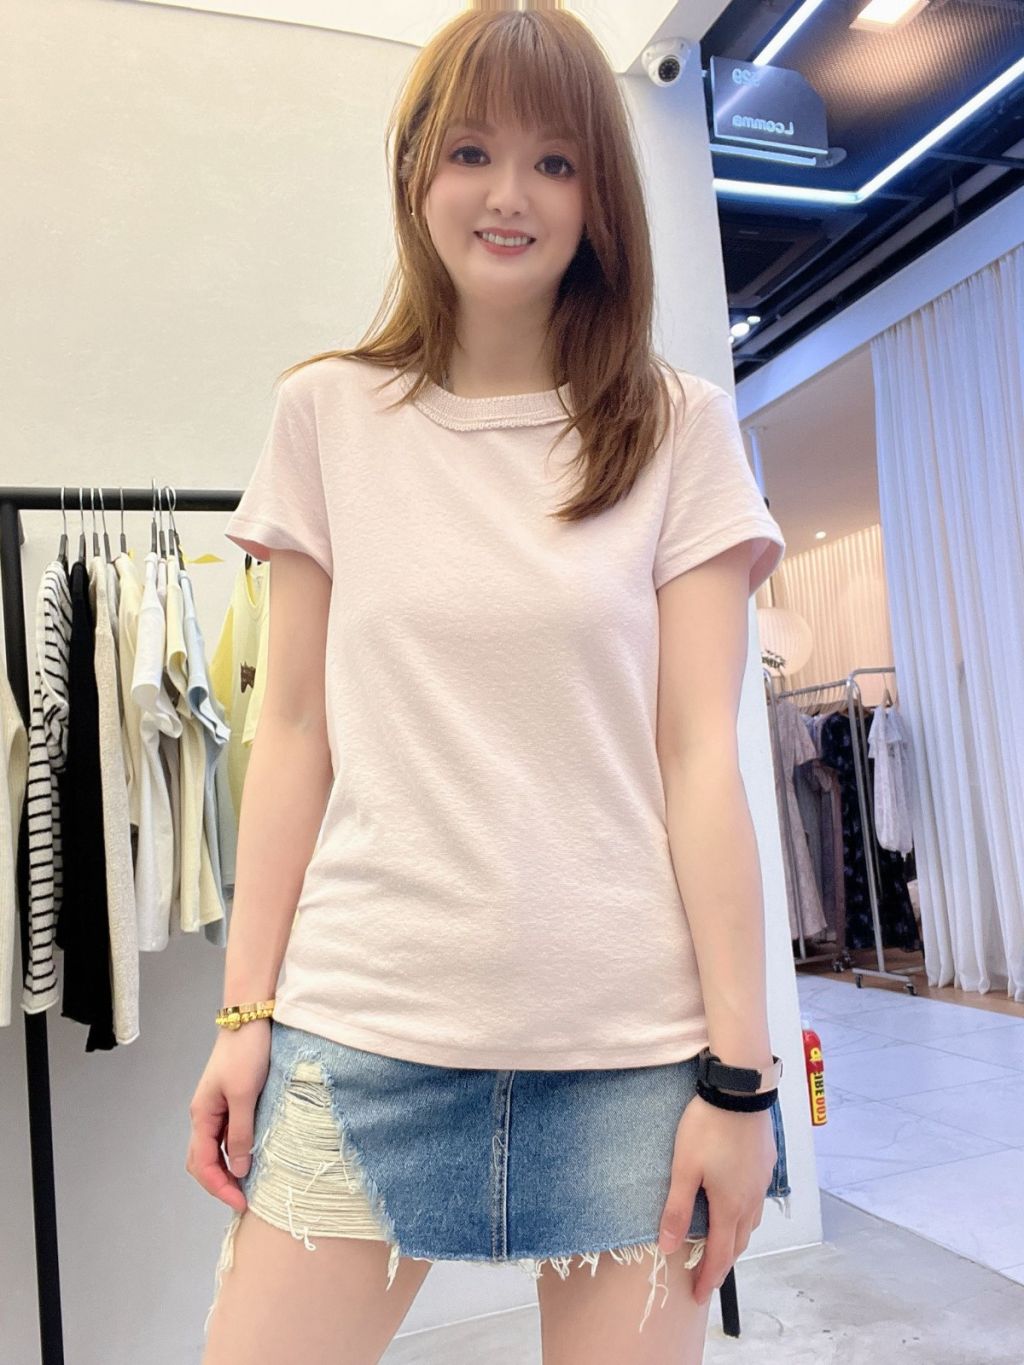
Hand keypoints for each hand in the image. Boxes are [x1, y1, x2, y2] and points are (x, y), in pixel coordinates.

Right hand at [185, 1021, 271, 1213]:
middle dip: (219, 1183)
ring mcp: (218, 1108)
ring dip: (228, 1169)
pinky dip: (236, 1151)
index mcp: (202, 1115)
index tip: (240, 1202)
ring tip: (249, 1184)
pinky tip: (253, 1156)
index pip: (202, 1163)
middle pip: (203, 1160)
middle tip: (243, 1200)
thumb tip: (238, 1169)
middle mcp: (205, 1115)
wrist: (251, 1019)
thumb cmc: (245, 1053)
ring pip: (215, 1149)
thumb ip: (240, 1133)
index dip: (218, 1187)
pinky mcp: (232, 1100)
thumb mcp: (243, 1095)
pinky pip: (228, 1135)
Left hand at [656, 1093, 776, 1305]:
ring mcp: (761, 1182)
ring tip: (719, 1243)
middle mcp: (751, 1200)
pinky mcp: (765, 1164)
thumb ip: (676, 1209)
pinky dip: (743, 1215)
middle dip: (723, 1263)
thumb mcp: (684, 1168)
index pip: (721, 1255)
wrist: (740, 1091)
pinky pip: (755, 1202)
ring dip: (735, 1239)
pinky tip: (734, 1205)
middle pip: (739, 1243)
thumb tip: (668, 1247)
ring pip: (750, 1222)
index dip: (709, 1278)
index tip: (698, 1295)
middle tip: (707, 1275)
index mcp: (730, 1205)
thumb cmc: (708, 1128)